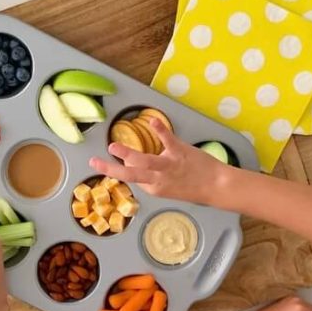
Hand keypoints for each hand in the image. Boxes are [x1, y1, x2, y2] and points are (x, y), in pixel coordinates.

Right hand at [88, 118, 232, 205]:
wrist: (217, 186)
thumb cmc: (194, 187)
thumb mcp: (169, 189)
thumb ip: (153, 178)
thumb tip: (136, 163)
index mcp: (154, 189)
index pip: (133, 178)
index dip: (122, 169)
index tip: (113, 161)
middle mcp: (158, 180)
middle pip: (129, 175)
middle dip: (110, 169)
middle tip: (94, 162)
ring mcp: (168, 166)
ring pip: (144, 161)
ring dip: (127, 153)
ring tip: (111, 147)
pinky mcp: (179, 152)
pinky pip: (168, 141)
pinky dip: (160, 130)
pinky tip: (152, 122)